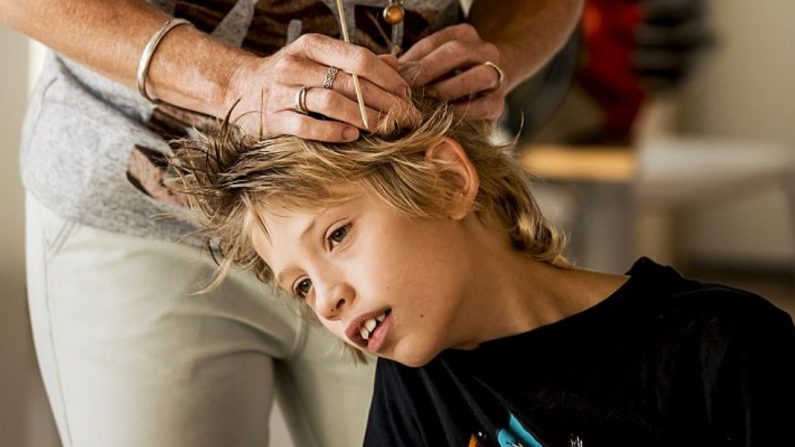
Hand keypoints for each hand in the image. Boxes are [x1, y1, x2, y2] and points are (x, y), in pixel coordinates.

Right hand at [225, 33, 417, 140]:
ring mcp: (283, 92)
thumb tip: (396, 65)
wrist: (240, 89)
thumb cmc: (291, 76)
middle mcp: (297, 65)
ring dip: (365, 117)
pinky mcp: (273, 120)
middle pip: (351, 82)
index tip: (408, 94)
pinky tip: (352, 136)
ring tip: (386, 129)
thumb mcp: (320, 60)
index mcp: (313, 46)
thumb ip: (356, 63)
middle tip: (408, 117)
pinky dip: (333, 132)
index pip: (359, 58)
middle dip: (386, 102)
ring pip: (331, 102)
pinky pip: (308, 126)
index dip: (388, 77)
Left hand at [399, 24, 504, 120]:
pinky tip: (446, 115)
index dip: (414, 58)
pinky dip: (463, 111)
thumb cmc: (449, 75)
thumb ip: (414, 64)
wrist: (486, 89)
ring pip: (479, 75)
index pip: (436, 42)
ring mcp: (496, 76)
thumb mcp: (432, 63)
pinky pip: (483, 106)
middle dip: (428, 69)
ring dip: (449, 88)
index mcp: (464, 35)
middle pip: (457, 52)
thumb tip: (389, 69)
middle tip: (409, 86)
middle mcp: (485, 51)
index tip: (397, 74)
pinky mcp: (498, 104)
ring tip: (429, 98)